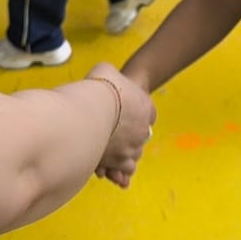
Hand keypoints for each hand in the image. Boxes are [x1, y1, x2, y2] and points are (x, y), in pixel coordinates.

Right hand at [91, 62, 156, 187]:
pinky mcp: (120, 161)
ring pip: (132, 154)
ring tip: (107, 152)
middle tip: (109, 135)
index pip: (147, 113)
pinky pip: (122, 169)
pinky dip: (115, 168)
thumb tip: (105, 77)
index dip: (133, 115)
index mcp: (146, 106)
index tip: (120, 115)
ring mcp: (133, 146)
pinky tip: (105, 164)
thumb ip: (110, 76)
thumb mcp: (107, 71)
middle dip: (125, 137)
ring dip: (122, 155)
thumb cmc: (100, 86)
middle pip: (138, 136)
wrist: (93, 106)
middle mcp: (144, 129)